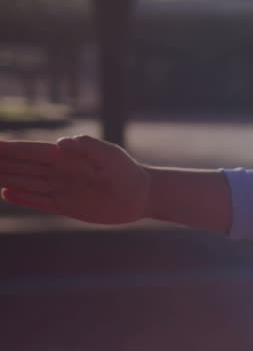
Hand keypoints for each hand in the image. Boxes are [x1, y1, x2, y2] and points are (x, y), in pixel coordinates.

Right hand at [0, 135, 150, 224]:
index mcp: (65, 156)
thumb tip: (60, 144)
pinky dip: (23, 197)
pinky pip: (39, 201)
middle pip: (21, 166)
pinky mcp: (67, 206)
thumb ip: (86, 145)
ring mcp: (61, 188)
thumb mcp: (109, 153)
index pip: (29, 151)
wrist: (142, 195)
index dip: (8, 149)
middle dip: (1, 162)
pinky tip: (5, 193)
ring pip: (26, 182)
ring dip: (5, 178)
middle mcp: (58, 171)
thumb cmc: (127, 171)